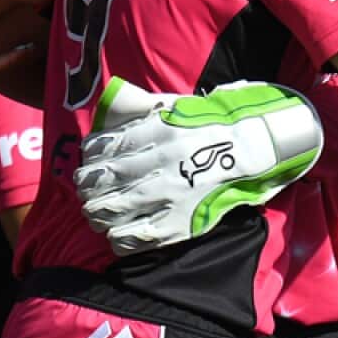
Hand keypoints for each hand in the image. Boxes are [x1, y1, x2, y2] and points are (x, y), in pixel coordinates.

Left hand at [75, 77, 322, 254]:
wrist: (254, 147)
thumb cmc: (209, 125)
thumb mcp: (174, 106)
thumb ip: (141, 107)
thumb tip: (113, 101)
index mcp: (157, 130)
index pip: (108, 147)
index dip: (90, 159)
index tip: (85, 165)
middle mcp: (162, 160)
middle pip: (108, 177)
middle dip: (88, 186)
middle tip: (84, 191)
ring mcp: (172, 192)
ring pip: (120, 206)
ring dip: (98, 212)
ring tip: (94, 213)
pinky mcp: (184, 218)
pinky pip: (143, 233)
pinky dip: (121, 236)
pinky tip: (114, 234)